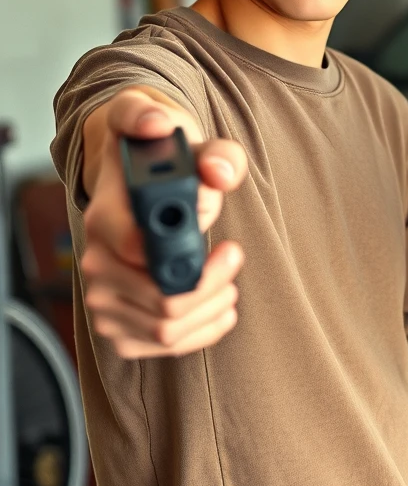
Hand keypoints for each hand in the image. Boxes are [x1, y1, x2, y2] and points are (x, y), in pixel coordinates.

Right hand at [80, 87, 248, 358]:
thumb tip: (217, 170)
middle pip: (161, 303)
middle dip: (213, 286)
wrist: (138, 177)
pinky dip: (203, 330)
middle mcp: (96, 262)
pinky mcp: (116, 325)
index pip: (146, 258)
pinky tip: (220, 304)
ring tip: (229, 279)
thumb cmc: (165, 159)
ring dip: (212, 307)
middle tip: (234, 256)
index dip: (195, 261)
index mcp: (107, 218)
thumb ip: (209, 149)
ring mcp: (101, 298)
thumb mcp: (186, 139)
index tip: (228, 247)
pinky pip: (163, 346)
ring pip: (166, 330)